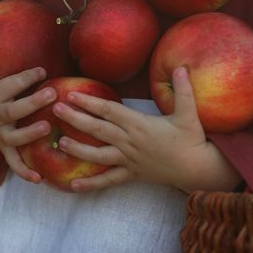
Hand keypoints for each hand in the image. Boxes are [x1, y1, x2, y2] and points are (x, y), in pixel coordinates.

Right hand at [0, 32, 56, 183]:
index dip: (25, 78)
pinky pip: (14, 162)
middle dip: (32, 103)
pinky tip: (40, 178)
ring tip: (47, 128)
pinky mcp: (5, 148)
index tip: (42, 71)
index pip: (9, 86)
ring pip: (15, 138)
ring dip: (30, 135)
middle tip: (52, 95)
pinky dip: (24, 172)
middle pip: (14, 111)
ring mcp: (1, 134)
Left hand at [51, 66, 240, 192]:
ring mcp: (129, 160)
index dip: (89, 102)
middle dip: (75, 119)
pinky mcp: (131, 174)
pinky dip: (92, 184)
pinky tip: (73, 185)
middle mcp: (130, 142)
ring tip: (59, 142)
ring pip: (99, 155)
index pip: (109, 110)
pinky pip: (109, 180)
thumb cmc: (191, 140)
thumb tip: (181, 67)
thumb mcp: (189, 114)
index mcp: (139, 124)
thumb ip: (183, 90)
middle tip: (55, 110)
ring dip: (78, 150)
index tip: (71, 94)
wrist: (197, 169)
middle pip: (98, 130)